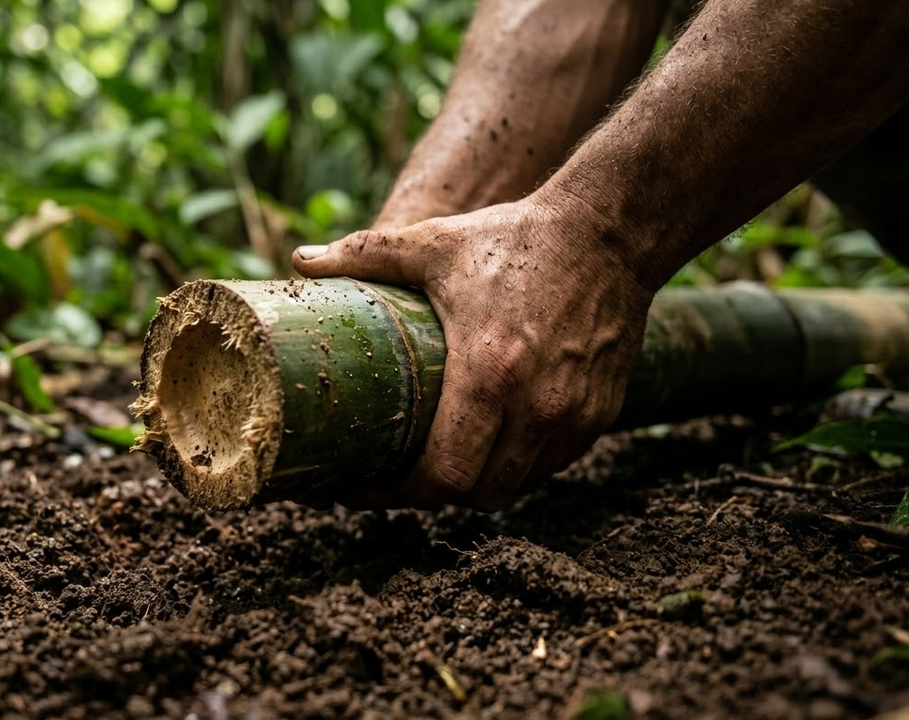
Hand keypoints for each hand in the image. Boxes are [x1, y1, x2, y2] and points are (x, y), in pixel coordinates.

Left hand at [292, 196, 654, 509]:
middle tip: (399, 475)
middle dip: (433, 494)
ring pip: (515, 487)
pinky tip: (492, 441)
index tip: (367, 487)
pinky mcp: (599, 415)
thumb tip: (300, 261)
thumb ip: (363, 253)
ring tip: (443, 461)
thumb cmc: (514, 239)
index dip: (400, 495)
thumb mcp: (433, 244)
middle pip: (476, 495)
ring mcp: (573, 416)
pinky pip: (550, 465)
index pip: (443, 476)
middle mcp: (535, 407)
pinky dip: (518, 465)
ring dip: (477, 483)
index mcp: (488, 374)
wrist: (609, 231)